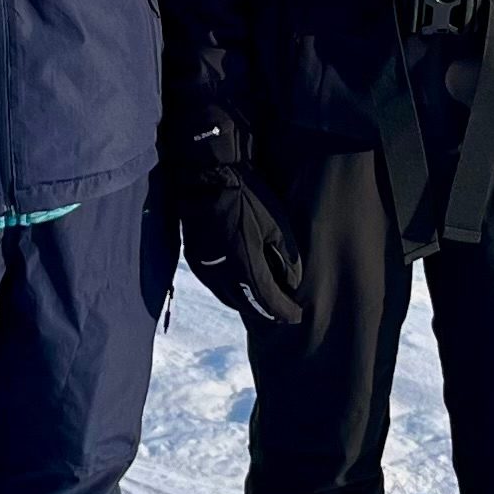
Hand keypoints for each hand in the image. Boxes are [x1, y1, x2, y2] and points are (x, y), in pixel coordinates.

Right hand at [176, 157, 305, 330]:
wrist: (207, 177)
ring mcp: (205, 270)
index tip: (297, 316)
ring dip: (249, 305)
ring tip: (265, 304)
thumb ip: (286, 258)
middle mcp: (222, 274)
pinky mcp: (196, 262)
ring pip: (230, 300)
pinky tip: (242, 288)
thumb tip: (292, 283)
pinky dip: (232, 294)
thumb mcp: (277, 224)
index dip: (284, 311)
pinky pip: (216, 287)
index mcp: (245, 264)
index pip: (268, 300)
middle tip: (283, 313)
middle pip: (248, 306)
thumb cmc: (247, 196)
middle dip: (267, 313)